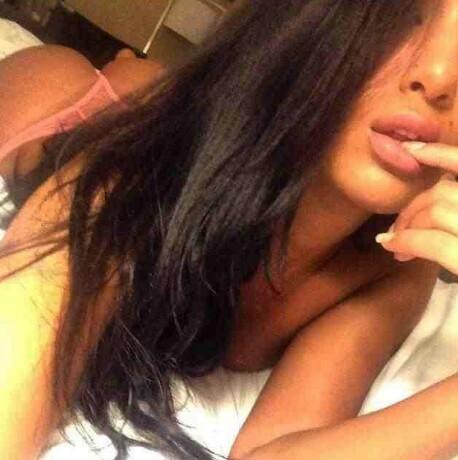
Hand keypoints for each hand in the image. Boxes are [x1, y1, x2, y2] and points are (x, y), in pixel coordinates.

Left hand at [375, 141, 457, 274]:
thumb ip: (457, 220)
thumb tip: (435, 203)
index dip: (443, 154)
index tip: (412, 152)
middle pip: (446, 191)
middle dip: (413, 206)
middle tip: (396, 229)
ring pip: (438, 209)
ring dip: (407, 223)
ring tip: (395, 243)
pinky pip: (434, 241)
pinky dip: (408, 241)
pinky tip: (395, 248)